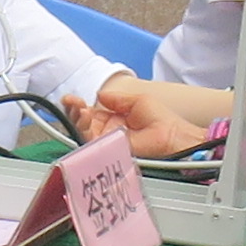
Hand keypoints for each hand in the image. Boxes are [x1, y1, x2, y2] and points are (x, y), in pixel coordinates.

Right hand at [71, 72, 206, 157]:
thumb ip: (116, 99)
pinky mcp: (110, 151)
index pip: (90, 113)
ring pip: (82, 133)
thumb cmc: (162, 121)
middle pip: (82, 123)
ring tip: (79, 108)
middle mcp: (108, 132)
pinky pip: (91, 144)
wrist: (174, 137)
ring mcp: (108, 142)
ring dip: (76, 119)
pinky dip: (84, 131)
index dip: (79, 105)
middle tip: (71, 102)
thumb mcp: (137, 101)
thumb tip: (99, 95)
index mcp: (114, 119)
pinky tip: (84, 118)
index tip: (72, 98)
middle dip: (73, 111)